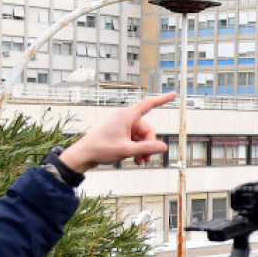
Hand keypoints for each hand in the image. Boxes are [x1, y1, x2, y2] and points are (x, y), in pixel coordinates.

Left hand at [58, 92, 174, 171]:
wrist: (84, 154)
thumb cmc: (101, 148)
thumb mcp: (127, 150)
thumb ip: (147, 149)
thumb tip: (163, 147)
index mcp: (127, 116)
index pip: (149, 105)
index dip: (162, 100)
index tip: (173, 95)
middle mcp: (126, 119)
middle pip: (147, 129)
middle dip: (149, 144)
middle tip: (146, 159)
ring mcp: (123, 126)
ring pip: (141, 136)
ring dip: (143, 149)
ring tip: (140, 161)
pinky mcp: (120, 133)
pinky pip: (134, 139)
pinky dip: (136, 148)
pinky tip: (135, 159)